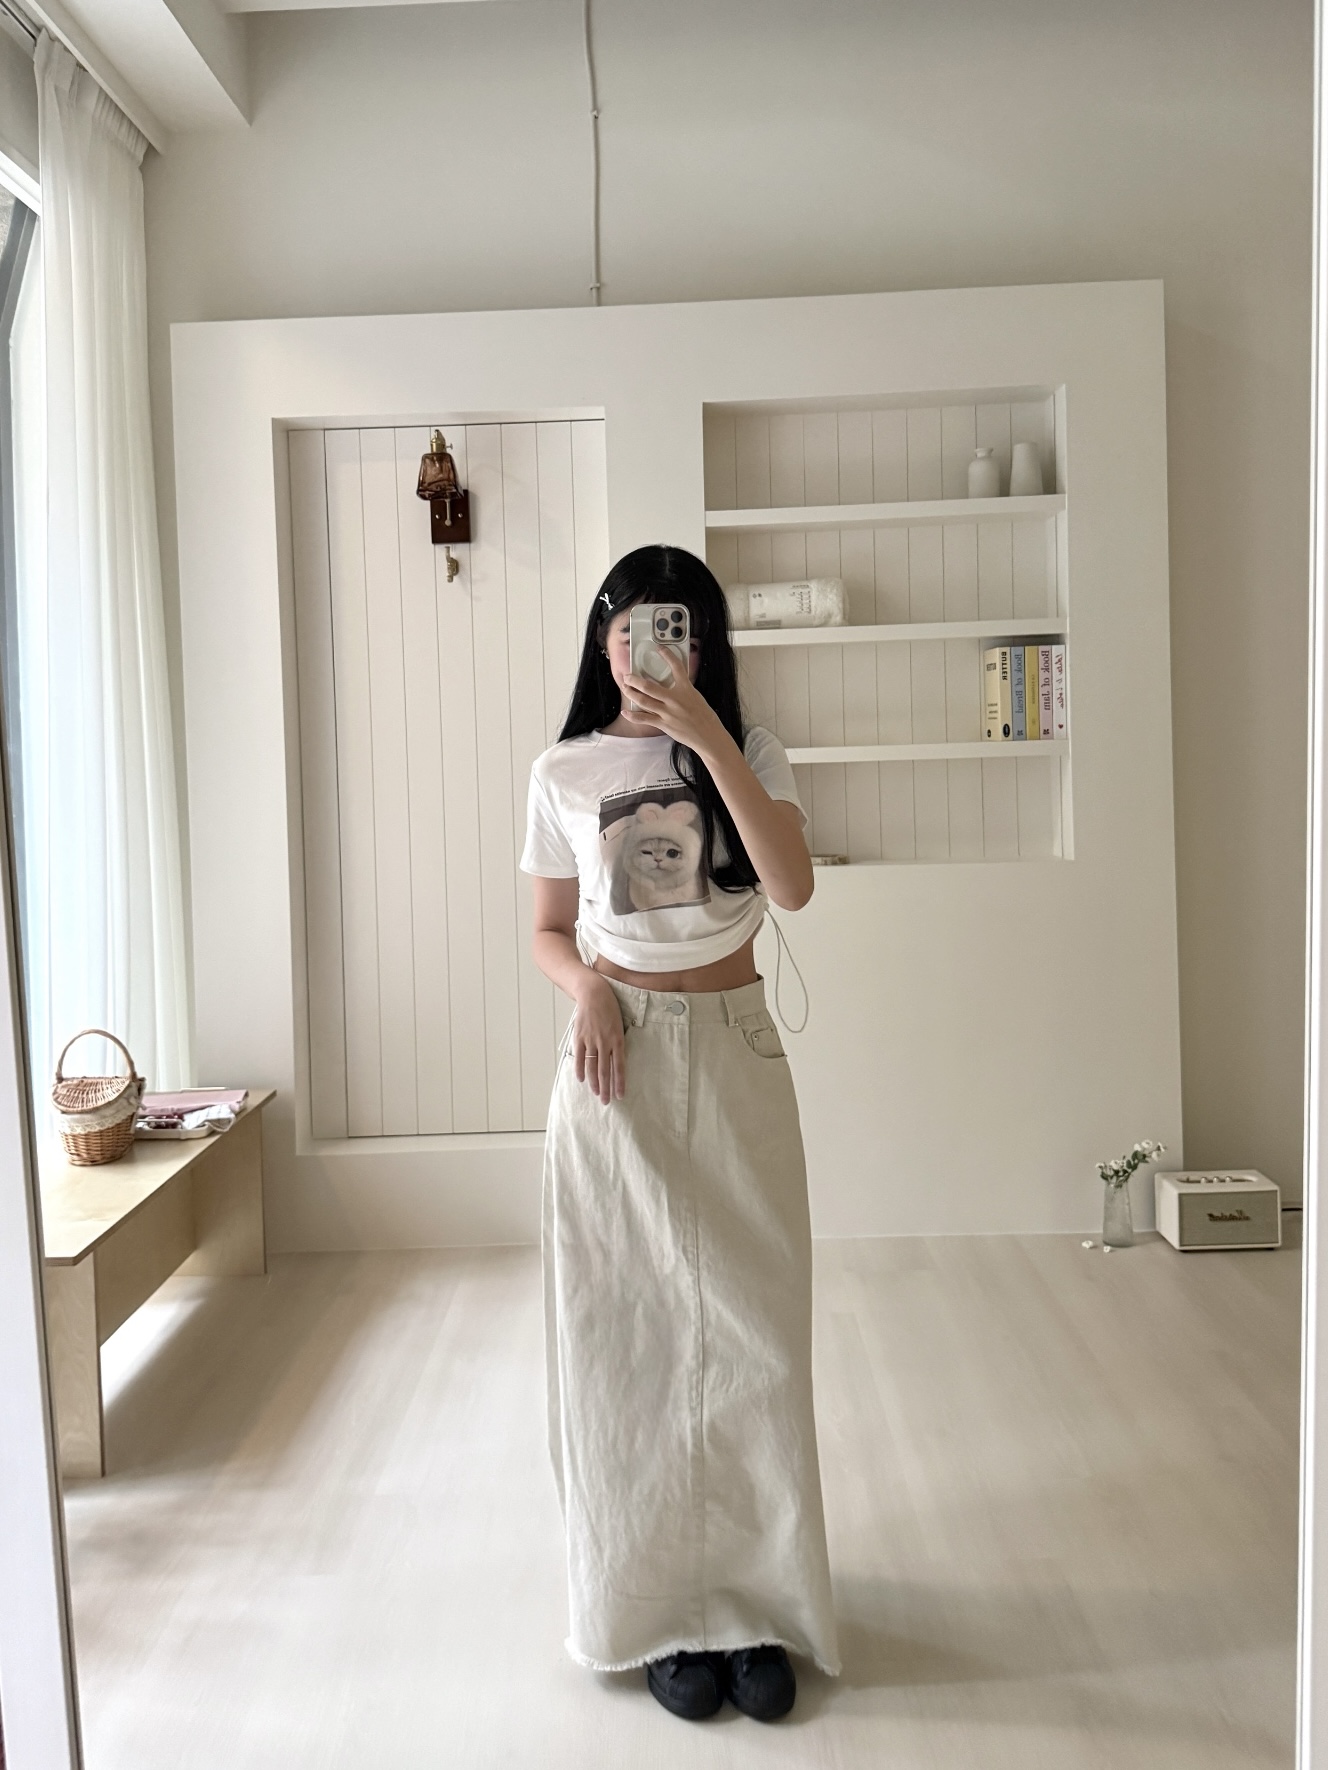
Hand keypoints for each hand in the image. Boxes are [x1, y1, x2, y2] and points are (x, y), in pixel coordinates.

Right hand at [573, 976, 625, 1103]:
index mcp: (618, 1040)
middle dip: (606, 1088)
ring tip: (596, 1094)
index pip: (619, 1067)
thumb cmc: (610, 1009)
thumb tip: (617, 1060)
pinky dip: (579, 1070)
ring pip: (592, 1067)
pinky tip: (582, 1080)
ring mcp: (591, 1040)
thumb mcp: (619, 1025)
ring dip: (594, 1082)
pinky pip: (579, 1057)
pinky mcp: (580, 1037)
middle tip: (606, 1102)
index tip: (620, 1096)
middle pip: (605, 1071)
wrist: (594, 994)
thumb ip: (617, 1043)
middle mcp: (605, 1042)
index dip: (619, 1083)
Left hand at [622, 650, 730, 758]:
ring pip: (643, 701)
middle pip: (648, 686)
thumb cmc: (704, 716)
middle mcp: (674, 699)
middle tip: (627, 676)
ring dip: (631, 693)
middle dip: (634, 680)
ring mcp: (667, 712)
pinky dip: (633, 715)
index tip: (660, 648)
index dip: (667, 655)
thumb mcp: (696, 697)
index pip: (676, 667)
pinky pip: (644, 719)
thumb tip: (672, 685)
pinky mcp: (664, 724)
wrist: (708, 734)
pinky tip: (625, 712)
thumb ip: (683, 690)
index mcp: (686, 689)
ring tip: (625, 688)